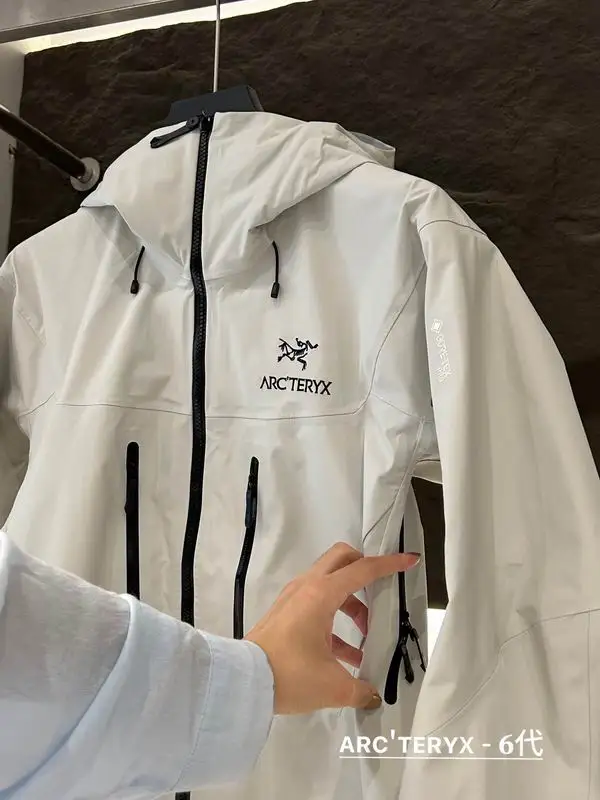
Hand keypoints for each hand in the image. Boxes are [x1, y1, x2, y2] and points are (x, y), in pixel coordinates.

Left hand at [245, 542, 419, 714]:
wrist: (242, 681)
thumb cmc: (289, 674)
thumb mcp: (332, 685)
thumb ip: (360, 689)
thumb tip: (372, 696)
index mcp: (321, 594)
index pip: (362, 570)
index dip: (389, 564)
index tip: (409, 561)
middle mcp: (307, 587)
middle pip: (342, 559)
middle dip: (365, 568)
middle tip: (380, 590)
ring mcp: (293, 598)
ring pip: (330, 584)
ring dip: (352, 603)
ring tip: (367, 636)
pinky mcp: (285, 612)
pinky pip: (317, 605)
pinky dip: (335, 621)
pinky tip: (347, 656)